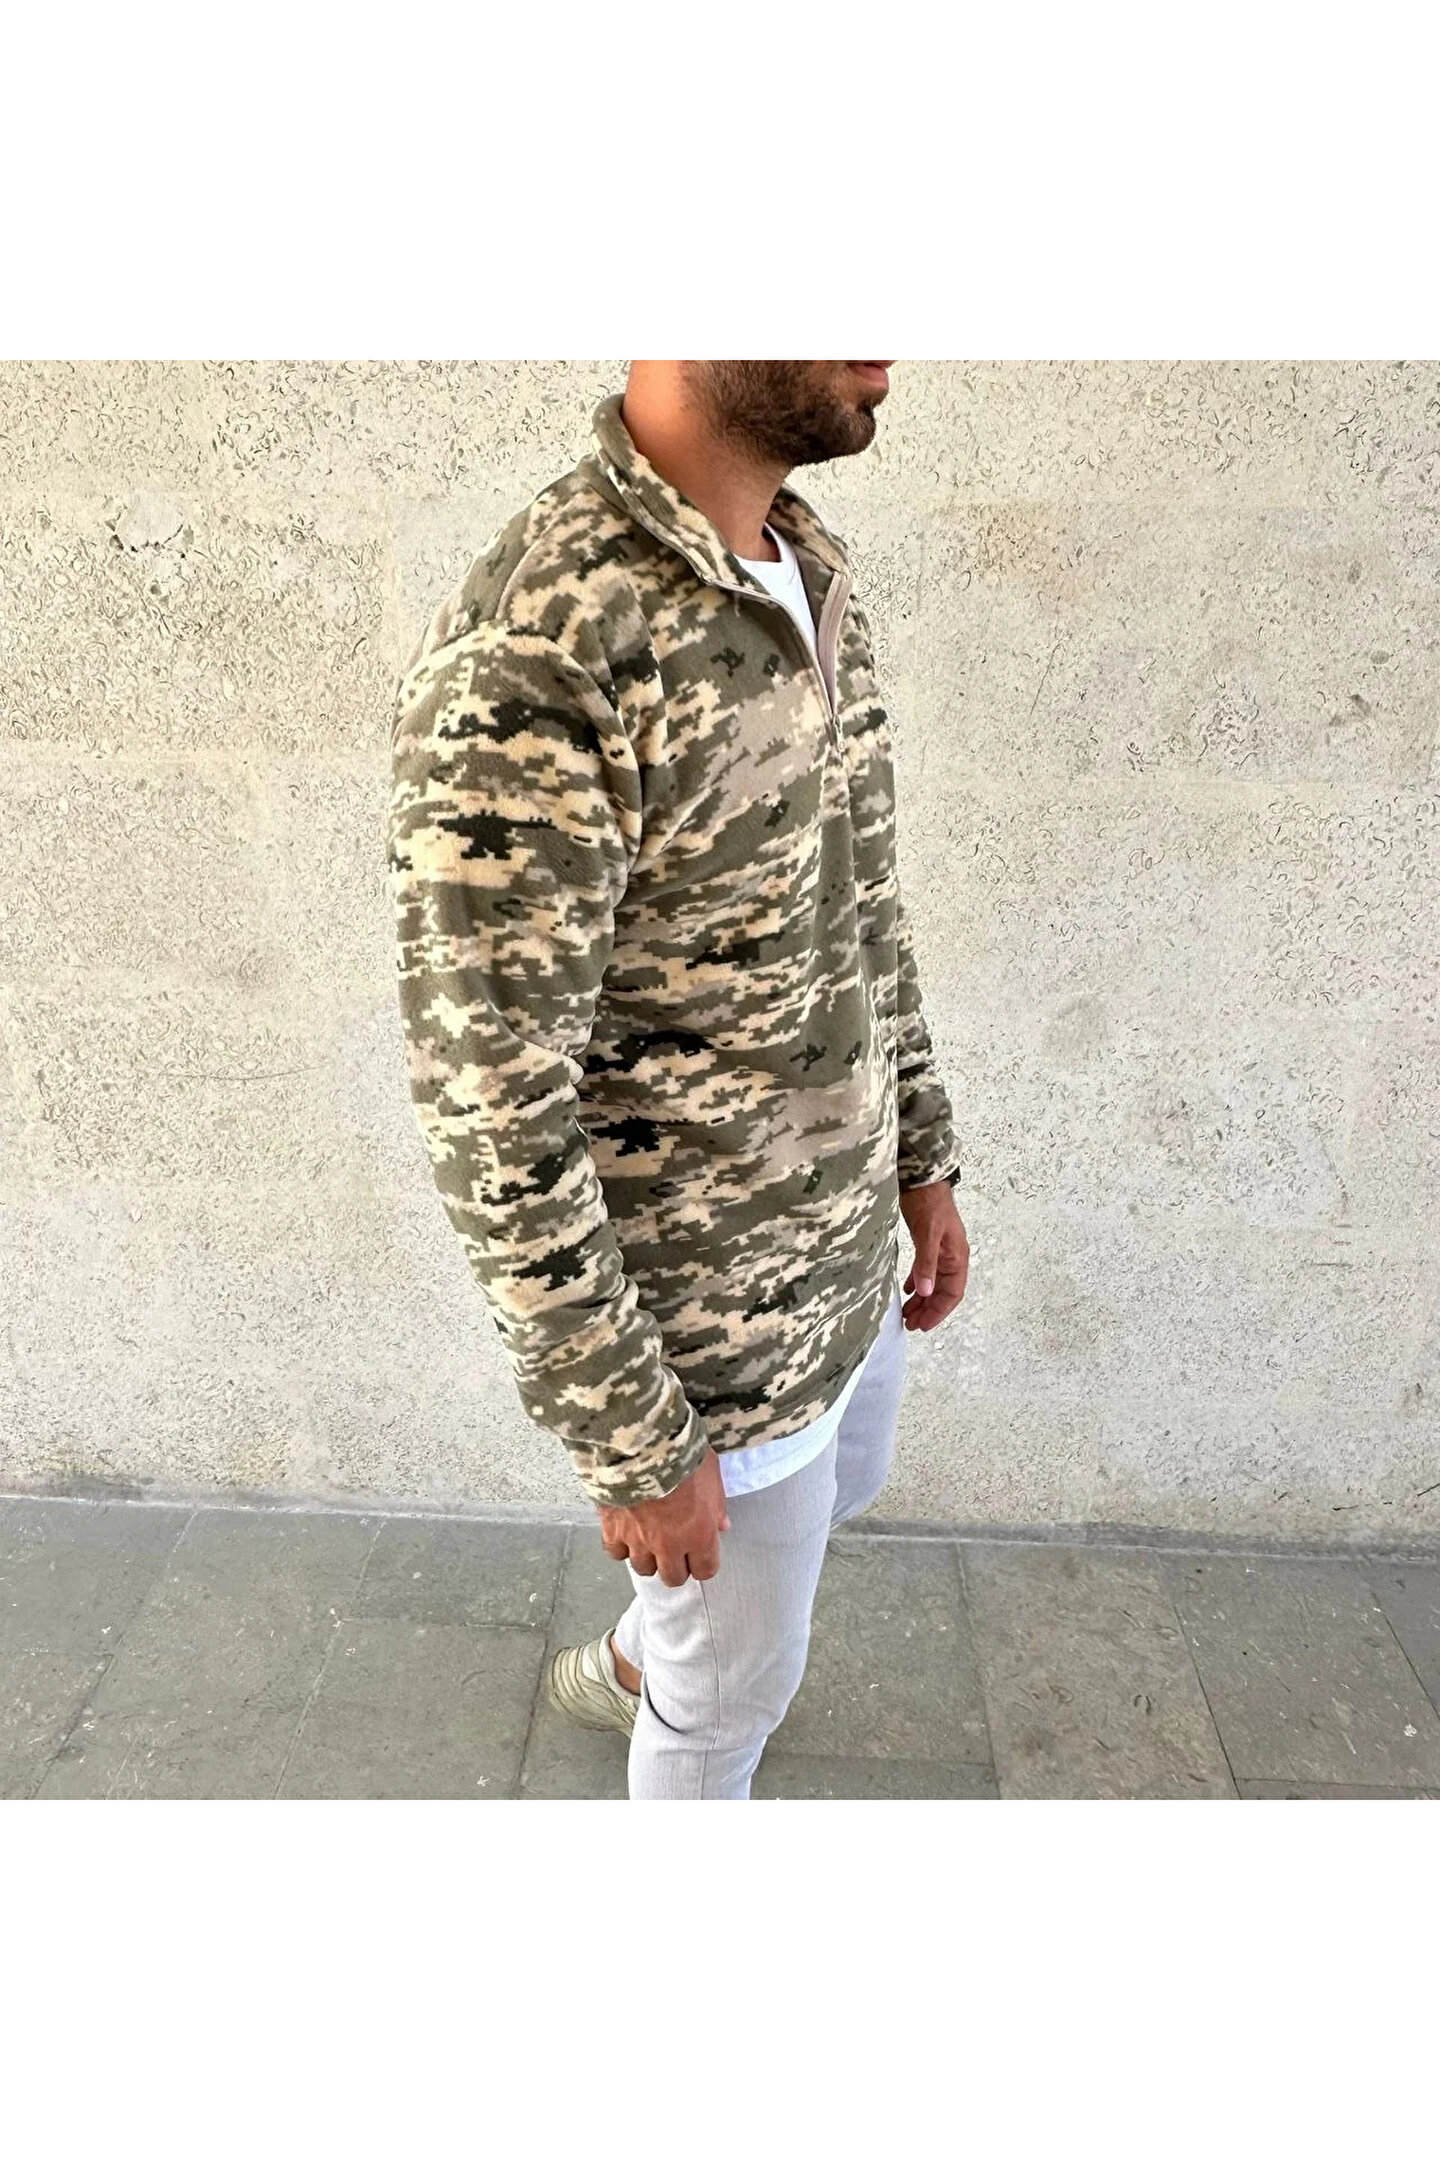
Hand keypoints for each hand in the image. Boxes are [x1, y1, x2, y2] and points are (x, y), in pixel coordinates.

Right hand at [597, 1448, 730, 1586]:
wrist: (643, 1443)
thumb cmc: (684, 1455)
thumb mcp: (713, 1475)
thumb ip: (717, 1506)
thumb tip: (722, 1526)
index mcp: (699, 1534)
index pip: (705, 1570)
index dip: (703, 1563)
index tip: (700, 1553)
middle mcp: (669, 1545)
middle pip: (672, 1577)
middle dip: (676, 1566)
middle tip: (674, 1549)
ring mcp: (639, 1540)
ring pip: (643, 1568)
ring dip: (648, 1557)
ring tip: (648, 1539)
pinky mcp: (613, 1529)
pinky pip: (615, 1552)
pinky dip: (620, 1546)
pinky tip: (624, 1532)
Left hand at [898, 1179, 969, 1332]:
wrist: (923, 1177)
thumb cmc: (929, 1202)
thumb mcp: (927, 1234)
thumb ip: (926, 1263)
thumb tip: (926, 1291)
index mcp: (957, 1256)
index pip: (952, 1293)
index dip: (939, 1311)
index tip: (923, 1325)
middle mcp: (951, 1256)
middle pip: (943, 1291)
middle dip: (928, 1309)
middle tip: (911, 1324)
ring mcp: (940, 1250)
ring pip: (933, 1282)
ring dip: (922, 1299)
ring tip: (907, 1313)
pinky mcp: (928, 1243)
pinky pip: (926, 1270)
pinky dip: (918, 1282)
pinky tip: (908, 1290)